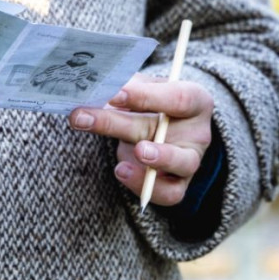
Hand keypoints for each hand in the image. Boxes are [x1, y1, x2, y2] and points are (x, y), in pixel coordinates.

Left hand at [69, 73, 213, 205]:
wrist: (161, 131)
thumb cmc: (150, 103)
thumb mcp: (142, 88)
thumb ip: (127, 87)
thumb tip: (98, 87)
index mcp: (194, 100)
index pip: (177, 97)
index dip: (144, 96)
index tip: (112, 94)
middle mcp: (197, 131)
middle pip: (159, 128)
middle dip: (114, 122)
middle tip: (81, 117)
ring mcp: (191, 160)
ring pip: (178, 162)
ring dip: (154, 158)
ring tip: (126, 159)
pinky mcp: (179, 185)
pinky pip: (168, 193)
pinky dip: (143, 184)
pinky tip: (121, 171)